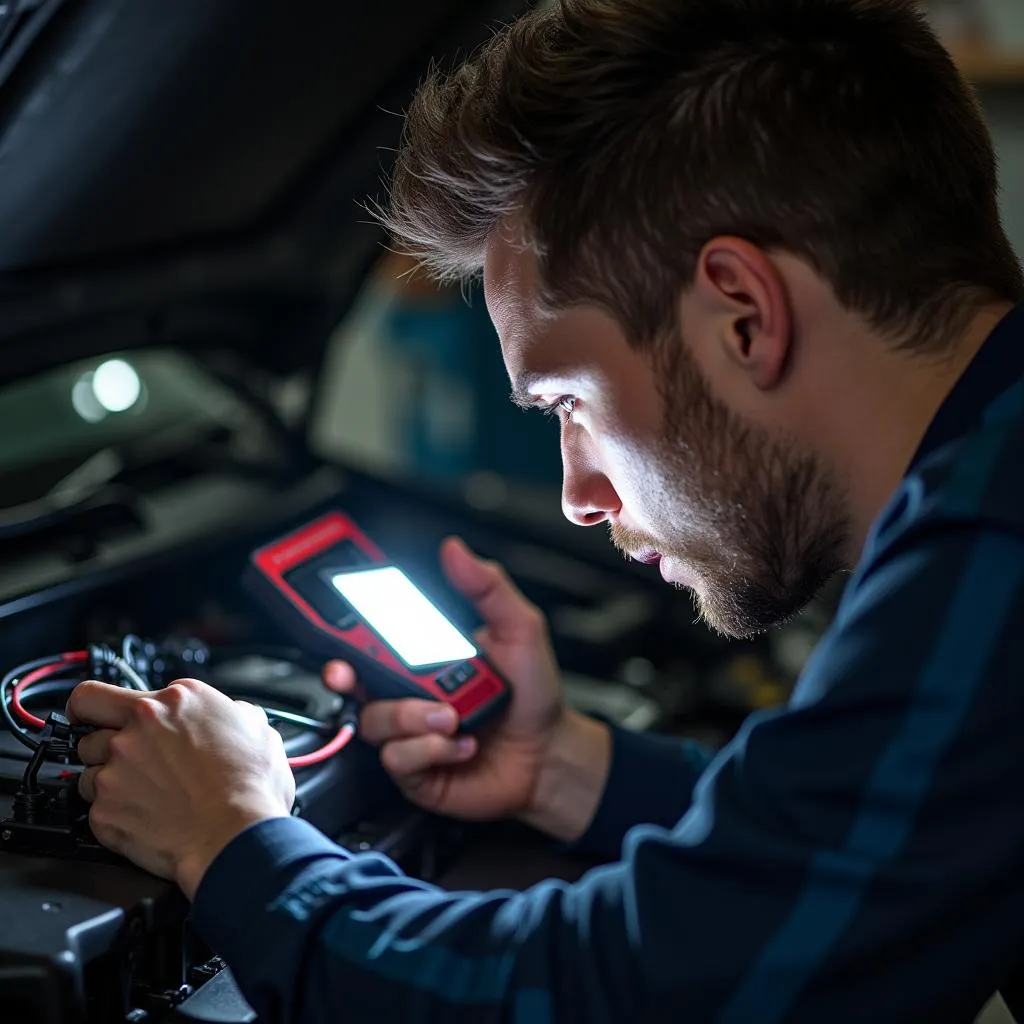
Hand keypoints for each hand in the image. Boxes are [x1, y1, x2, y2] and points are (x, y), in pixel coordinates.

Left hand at [67, 678, 294, 899]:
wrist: (237, 835)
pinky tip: (144, 819)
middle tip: (106, 748)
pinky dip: (115, 814)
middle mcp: (140, 727)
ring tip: (141, 793)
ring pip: (88, 769)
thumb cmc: (251, 785)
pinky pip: (95, 809)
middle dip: (92, 734)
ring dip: (107, 778)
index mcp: (177, 700)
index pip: (105, 692)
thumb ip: (232, 713)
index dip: (108, 709)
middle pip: (85, 724)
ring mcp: (117, 768)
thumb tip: (231, 715)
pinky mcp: (106, 809)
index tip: (108, 720)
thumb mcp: (258, 728)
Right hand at [324, 536, 610, 838]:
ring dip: (412, 716)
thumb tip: (456, 552)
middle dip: (344, 673)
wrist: (549, 755)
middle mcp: (407, 692)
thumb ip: (487, 588)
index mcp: (421, 656)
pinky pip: (397, 757)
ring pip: (375, 720)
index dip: (341, 626)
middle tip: (354, 671)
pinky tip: (461, 744)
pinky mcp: (415, 769)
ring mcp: (408, 731)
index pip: (369, 636)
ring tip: (450, 716)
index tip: (333, 615)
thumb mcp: (518, 629)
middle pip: (353, 679)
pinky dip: (431, 749)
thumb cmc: (532, 694)